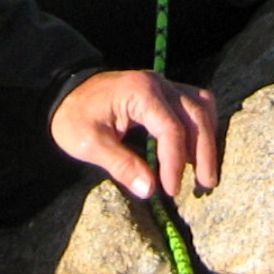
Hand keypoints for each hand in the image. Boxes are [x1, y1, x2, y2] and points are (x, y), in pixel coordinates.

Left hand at [51, 70, 223, 200]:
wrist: (66, 91)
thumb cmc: (74, 117)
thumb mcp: (89, 143)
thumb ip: (121, 165)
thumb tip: (150, 190)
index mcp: (140, 92)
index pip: (171, 129)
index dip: (175, 162)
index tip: (170, 190)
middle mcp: (158, 83)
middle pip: (196, 115)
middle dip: (204, 152)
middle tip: (205, 185)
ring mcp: (165, 84)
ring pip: (202, 106)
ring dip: (207, 138)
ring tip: (205, 172)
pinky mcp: (166, 91)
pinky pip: (196, 103)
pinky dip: (202, 126)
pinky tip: (198, 150)